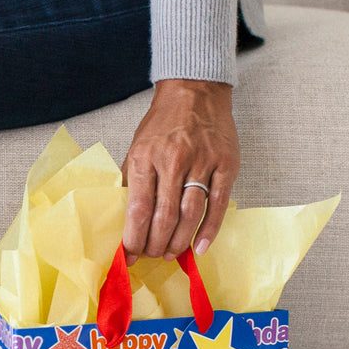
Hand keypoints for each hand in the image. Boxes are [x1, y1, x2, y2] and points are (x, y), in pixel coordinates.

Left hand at [121, 79, 238, 263]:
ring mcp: (202, 163)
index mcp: (144, 158)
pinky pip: (218, 205)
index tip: (129, 255)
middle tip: (152, 257)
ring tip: (170, 254)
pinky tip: (200, 247)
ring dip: (179, 241)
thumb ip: (131, 181)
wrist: (194, 92)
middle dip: (156, 244)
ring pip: (190, 214)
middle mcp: (173, 161)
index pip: (138, 208)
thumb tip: (122, 219)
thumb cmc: (162, 125)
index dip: (133, 237)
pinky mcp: (226, 165)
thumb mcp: (135, 148)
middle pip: (164, 216)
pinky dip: (209, 230)